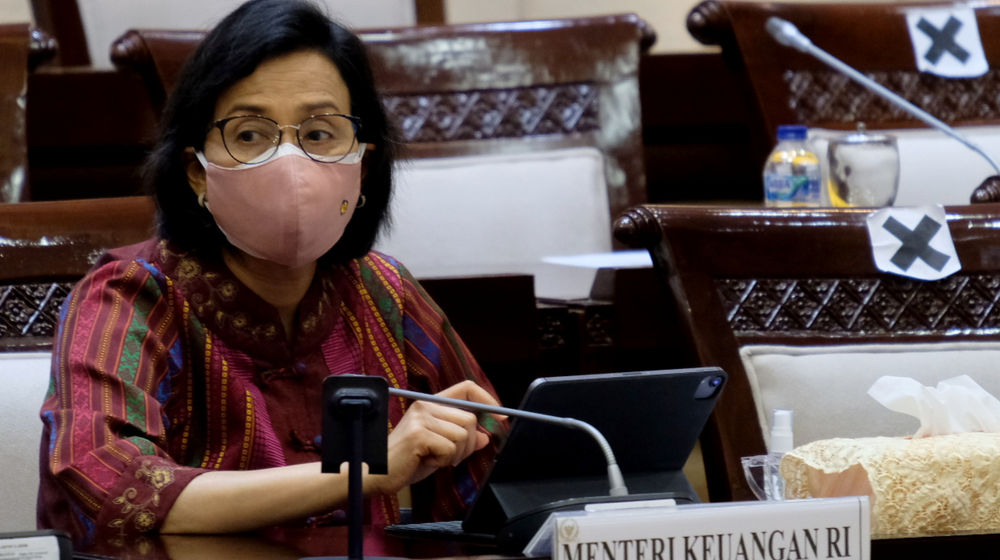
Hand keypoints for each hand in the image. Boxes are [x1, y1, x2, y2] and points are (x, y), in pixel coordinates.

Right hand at [372, 381, 500, 494]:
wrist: (375, 473)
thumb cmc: (407, 460)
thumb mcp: (440, 448)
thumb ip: (462, 439)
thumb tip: (485, 436)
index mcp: (430, 403)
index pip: (466, 388)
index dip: (488, 400)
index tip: (501, 417)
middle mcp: (425, 405)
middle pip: (470, 419)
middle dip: (468, 445)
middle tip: (449, 457)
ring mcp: (421, 418)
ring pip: (463, 436)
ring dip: (454, 455)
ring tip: (433, 458)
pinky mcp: (419, 434)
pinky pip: (450, 449)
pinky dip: (443, 461)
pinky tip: (425, 461)